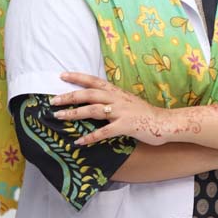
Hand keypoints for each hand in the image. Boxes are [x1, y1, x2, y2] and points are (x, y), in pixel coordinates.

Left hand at [51, 72, 165, 146]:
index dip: (78, 77)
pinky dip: (91, 137)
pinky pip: (104, 132)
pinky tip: (79, 142)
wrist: (164, 122)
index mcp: (116, 92)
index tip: (62, 75)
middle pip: (89, 94)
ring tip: (58, 116)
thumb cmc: (144, 114)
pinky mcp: (126, 126)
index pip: (94, 81)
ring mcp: (121, 112)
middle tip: (53, 101)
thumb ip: (112, 101)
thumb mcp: (127, 102)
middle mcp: (117, 99)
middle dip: (70, 96)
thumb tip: (94, 103)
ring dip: (74, 113)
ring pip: (93, 110)